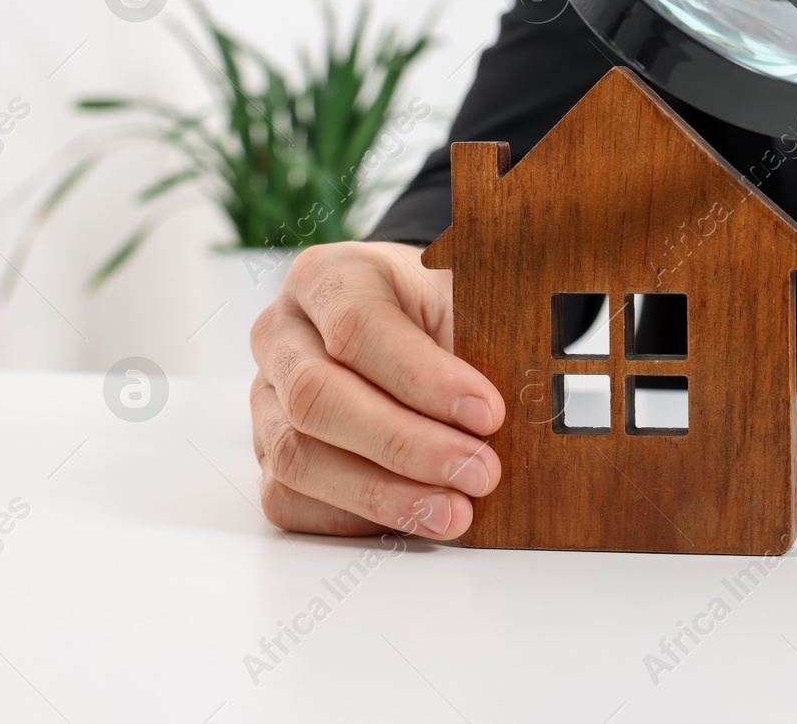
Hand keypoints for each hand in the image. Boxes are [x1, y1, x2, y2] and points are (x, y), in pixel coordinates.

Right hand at [249, 241, 505, 538]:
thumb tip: (530, 388)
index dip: (424, 378)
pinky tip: (413, 519)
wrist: (409, 323)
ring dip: (384, 494)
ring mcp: (266, 398)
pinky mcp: (269, 455)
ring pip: (297, 456)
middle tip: (479, 473)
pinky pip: (290, 499)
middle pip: (317, 397)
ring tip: (456, 512)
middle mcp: (282, 335)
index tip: (489, 414)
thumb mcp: (464, 293)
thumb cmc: (438, 308)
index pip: (358, 326)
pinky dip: (354, 518)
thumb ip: (484, 325)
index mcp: (328, 277)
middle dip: (405, 445)